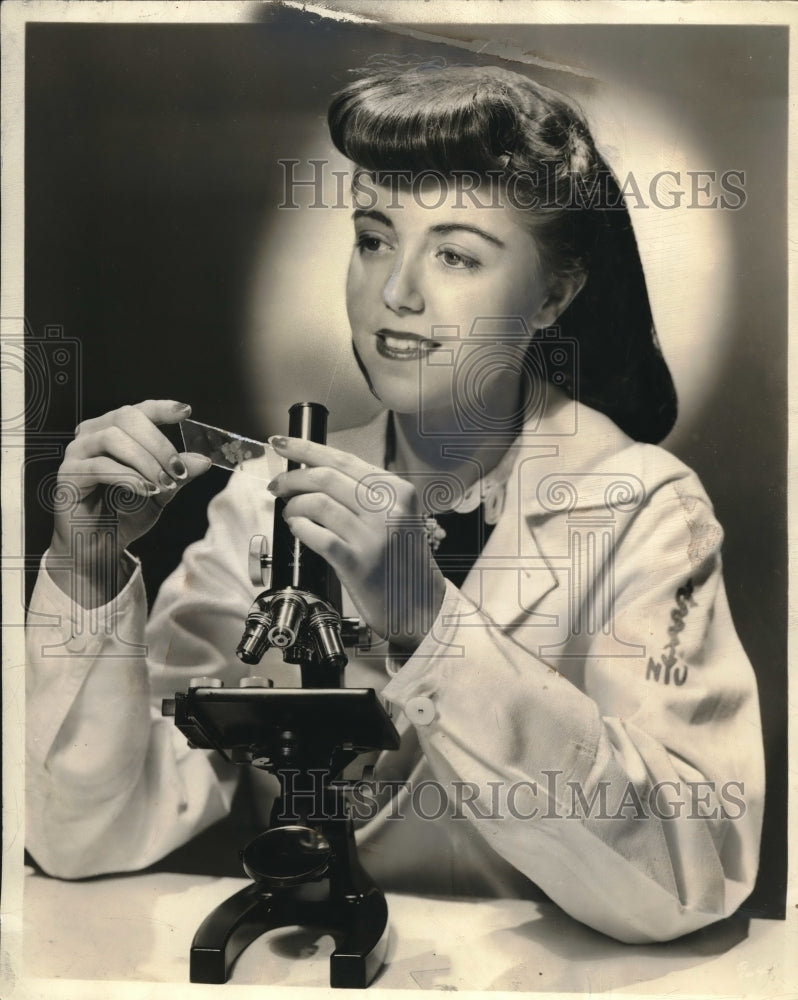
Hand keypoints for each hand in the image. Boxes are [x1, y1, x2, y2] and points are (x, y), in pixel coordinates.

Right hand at [47, 399, 211, 605]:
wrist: (100, 549)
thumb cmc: (125, 515)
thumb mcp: (160, 491)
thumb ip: (177, 473)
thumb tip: (203, 460)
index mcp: (114, 431)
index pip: (137, 410)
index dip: (161, 408)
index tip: (186, 412)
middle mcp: (91, 435)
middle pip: (125, 417)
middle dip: (158, 442)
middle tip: (178, 469)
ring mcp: (77, 454)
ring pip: (112, 438)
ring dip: (144, 460)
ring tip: (163, 483)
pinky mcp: (68, 476)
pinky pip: (98, 466)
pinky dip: (127, 477)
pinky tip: (145, 491)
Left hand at [268, 436, 445, 652]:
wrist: (421, 604)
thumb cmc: (402, 561)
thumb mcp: (396, 515)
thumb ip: (365, 493)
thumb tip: (315, 472)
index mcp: (398, 491)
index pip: (344, 459)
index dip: (306, 449)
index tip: (282, 444)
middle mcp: (388, 509)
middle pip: (325, 477)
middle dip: (292, 478)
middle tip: (277, 485)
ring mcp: (373, 536)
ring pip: (317, 503)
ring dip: (293, 505)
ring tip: (289, 512)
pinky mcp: (357, 562)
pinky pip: (316, 535)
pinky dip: (299, 527)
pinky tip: (297, 528)